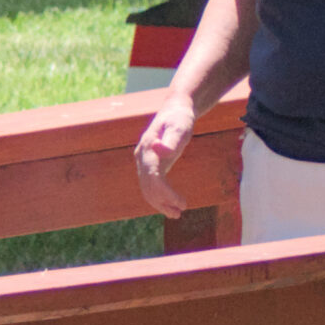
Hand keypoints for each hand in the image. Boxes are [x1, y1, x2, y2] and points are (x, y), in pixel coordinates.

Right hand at [135, 96, 194, 217]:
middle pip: (147, 185)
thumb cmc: (180, 118)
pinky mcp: (149, 165)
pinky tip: (171, 205)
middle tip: (180, 213)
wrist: (175, 111)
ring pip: (147, 188)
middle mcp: (142, 156)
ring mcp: (143, 161)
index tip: (182, 203)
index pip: (152, 177)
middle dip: (162, 202)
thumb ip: (171, 140)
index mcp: (148, 148)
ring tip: (177, 214)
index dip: (165, 193)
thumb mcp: (180, 127)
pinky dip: (159, 197)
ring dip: (160, 203)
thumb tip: (161, 150)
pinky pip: (150, 185)